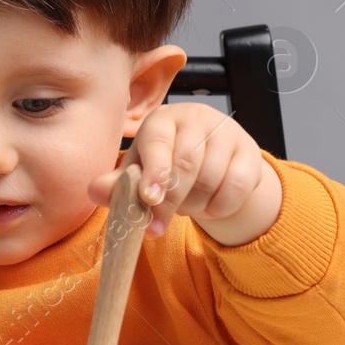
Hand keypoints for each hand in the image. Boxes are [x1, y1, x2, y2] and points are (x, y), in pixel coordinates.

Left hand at [88, 102, 282, 245]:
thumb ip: (118, 183)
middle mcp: (196, 119)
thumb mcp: (140, 173)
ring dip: (194, 206)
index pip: (159, 141)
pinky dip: (219, 208)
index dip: (154, 171)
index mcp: (162, 120)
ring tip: (185, 206)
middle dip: (170, 202)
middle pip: (187, 163)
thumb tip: (94, 191)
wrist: (214, 163)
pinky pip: (235, 189)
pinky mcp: (250, 152)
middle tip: (157, 226)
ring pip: (211, 179)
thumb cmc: (168, 164)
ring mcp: (227, 133)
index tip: (149, 198)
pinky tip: (209, 205)